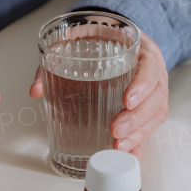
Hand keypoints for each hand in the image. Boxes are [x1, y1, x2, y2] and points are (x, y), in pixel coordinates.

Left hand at [30, 33, 168, 158]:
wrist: (114, 35)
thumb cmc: (102, 37)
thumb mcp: (80, 36)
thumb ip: (57, 56)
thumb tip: (36, 89)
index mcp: (142, 50)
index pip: (151, 67)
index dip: (142, 85)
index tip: (126, 101)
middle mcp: (153, 72)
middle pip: (155, 97)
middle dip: (136, 117)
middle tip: (115, 129)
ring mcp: (153, 91)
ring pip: (155, 114)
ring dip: (138, 133)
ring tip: (117, 145)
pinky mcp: (146, 108)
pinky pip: (149, 126)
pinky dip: (140, 143)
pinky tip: (129, 155)